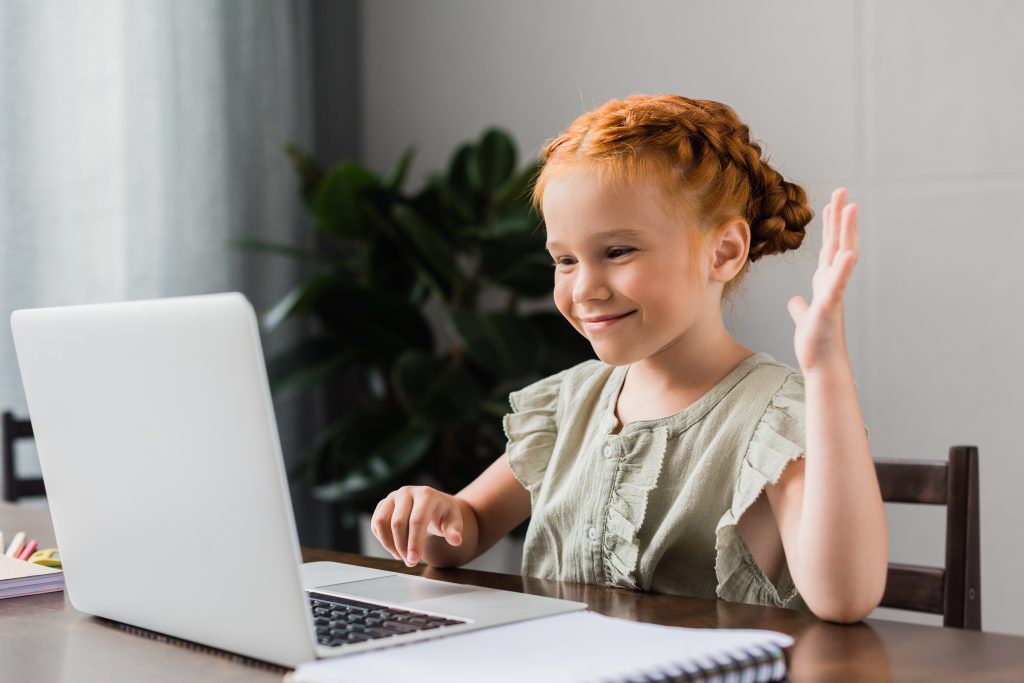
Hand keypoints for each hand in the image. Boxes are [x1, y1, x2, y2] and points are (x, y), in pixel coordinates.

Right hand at [371, 486, 463, 566]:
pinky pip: (376, 523)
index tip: (414, 560)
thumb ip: (454, 530)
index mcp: (426, 494)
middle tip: (410, 562)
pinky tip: (394, 547)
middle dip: (402, 546)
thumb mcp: (453, 520)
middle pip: (398, 522)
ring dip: (389, 544)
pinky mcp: (383, 504)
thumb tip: (456, 540)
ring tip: (401, 556)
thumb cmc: (443, 513)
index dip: (414, 542)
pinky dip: (382, 538)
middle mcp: (407, 492)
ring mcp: (393, 497)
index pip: (417, 520)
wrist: (433, 504)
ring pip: (382, 522)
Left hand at [787, 187, 858, 372]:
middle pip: (837, 243)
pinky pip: (838, 285)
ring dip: (847, 232)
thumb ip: (800, 306)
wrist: (822, 364)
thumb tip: (795, 301)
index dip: (831, 225)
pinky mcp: (830, 308)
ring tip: (852, 208)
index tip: (832, 203)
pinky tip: (847, 252)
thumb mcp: (804, 318)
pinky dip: (843, 269)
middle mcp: (832, 283)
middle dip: (840, 217)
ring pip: (842, 256)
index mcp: (825, 282)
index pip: (829, 247)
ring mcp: (834, 293)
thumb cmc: (816, 342)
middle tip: (843, 190)